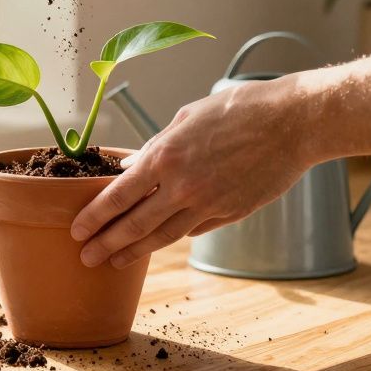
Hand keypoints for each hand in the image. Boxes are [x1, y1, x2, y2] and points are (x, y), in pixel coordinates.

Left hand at [70, 78, 316, 267]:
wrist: (293, 123)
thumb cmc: (239, 109)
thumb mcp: (187, 117)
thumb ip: (156, 145)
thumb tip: (130, 167)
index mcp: (165, 157)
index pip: (118, 196)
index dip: (94, 216)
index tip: (77, 229)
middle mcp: (183, 187)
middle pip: (134, 225)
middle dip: (105, 243)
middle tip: (85, 257)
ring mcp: (208, 205)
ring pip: (163, 236)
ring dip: (134, 252)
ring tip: (114, 261)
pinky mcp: (231, 214)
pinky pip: (195, 229)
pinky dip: (174, 236)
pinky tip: (158, 242)